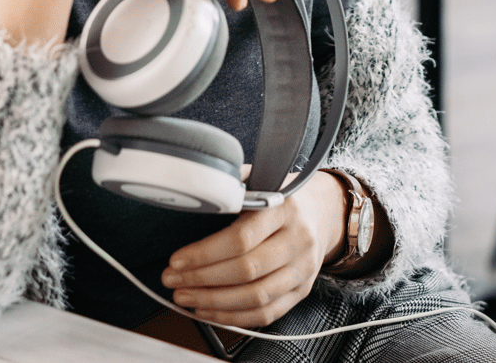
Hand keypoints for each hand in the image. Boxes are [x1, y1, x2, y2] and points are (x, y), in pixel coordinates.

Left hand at [160, 171, 344, 327]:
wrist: (323, 211)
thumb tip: (196, 193)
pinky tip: (210, 309)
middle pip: (247, 270)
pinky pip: (267, 314)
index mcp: (284, 208)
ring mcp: (303, 269)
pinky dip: (234, 317)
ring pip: (256, 297)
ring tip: (185, 297)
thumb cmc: (284, 196)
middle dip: (202, 279)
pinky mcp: (301, 291)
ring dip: (214, 302)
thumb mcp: (261, 179)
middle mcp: (298, 240)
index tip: (178, 259)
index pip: (241, 238)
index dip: (205, 254)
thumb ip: (232, 187)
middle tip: (173, 280)